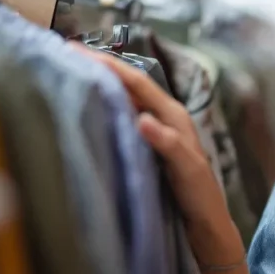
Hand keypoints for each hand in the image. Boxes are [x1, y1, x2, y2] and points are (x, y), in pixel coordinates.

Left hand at [73, 44, 243, 264]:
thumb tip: (90, 109)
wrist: (206, 225)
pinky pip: (173, 146)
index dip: (101, 63)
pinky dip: (159, 134)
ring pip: (156, 105)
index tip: (68, 48)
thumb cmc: (173, 190)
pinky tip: (143, 122)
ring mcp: (184, 141)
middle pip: (139, 84)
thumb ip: (125, 131)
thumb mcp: (143, 156)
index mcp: (162, 115)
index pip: (130, 81)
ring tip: (100, 69)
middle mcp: (174, 120)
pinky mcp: (190, 166)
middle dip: (108, 65)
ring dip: (129, 87)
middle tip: (72, 49)